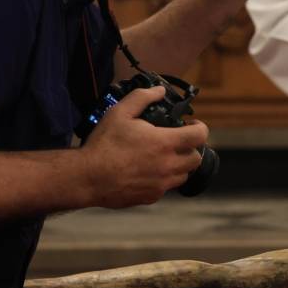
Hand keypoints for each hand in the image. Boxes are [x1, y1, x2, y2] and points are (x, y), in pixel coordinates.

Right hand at [81, 85, 208, 207]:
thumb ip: (142, 97)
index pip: (200, 136)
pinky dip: (163, 179)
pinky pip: (166, 188)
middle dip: (191, 148)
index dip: (199, 127)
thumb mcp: (120, 112)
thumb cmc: (104, 145)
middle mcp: (168, 165)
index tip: (191, 125)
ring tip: (164, 156)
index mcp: (165, 143)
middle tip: (178, 141)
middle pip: (196, 158)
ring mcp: (161, 184)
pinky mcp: (151, 197)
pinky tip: (149, 171)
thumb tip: (158, 90)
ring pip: (183, 175)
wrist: (87, 177)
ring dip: (179, 164)